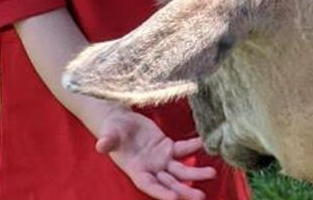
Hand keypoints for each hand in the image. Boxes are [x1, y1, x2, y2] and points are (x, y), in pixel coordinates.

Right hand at [95, 108, 217, 199]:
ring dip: (196, 172)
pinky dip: (193, 147)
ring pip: (181, 170)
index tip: (175, 199)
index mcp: (137, 171)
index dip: (162, 193)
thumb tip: (100, 146)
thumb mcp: (108, 135)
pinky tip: (204, 144)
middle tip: (201, 197)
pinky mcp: (168, 147)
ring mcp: (161, 159)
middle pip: (171, 183)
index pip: (150, 186)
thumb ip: (107, 142)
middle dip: (185, 190)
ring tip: (212, 173)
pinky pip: (183, 149)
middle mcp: (151, 169)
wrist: (118, 121)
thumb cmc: (111, 131)